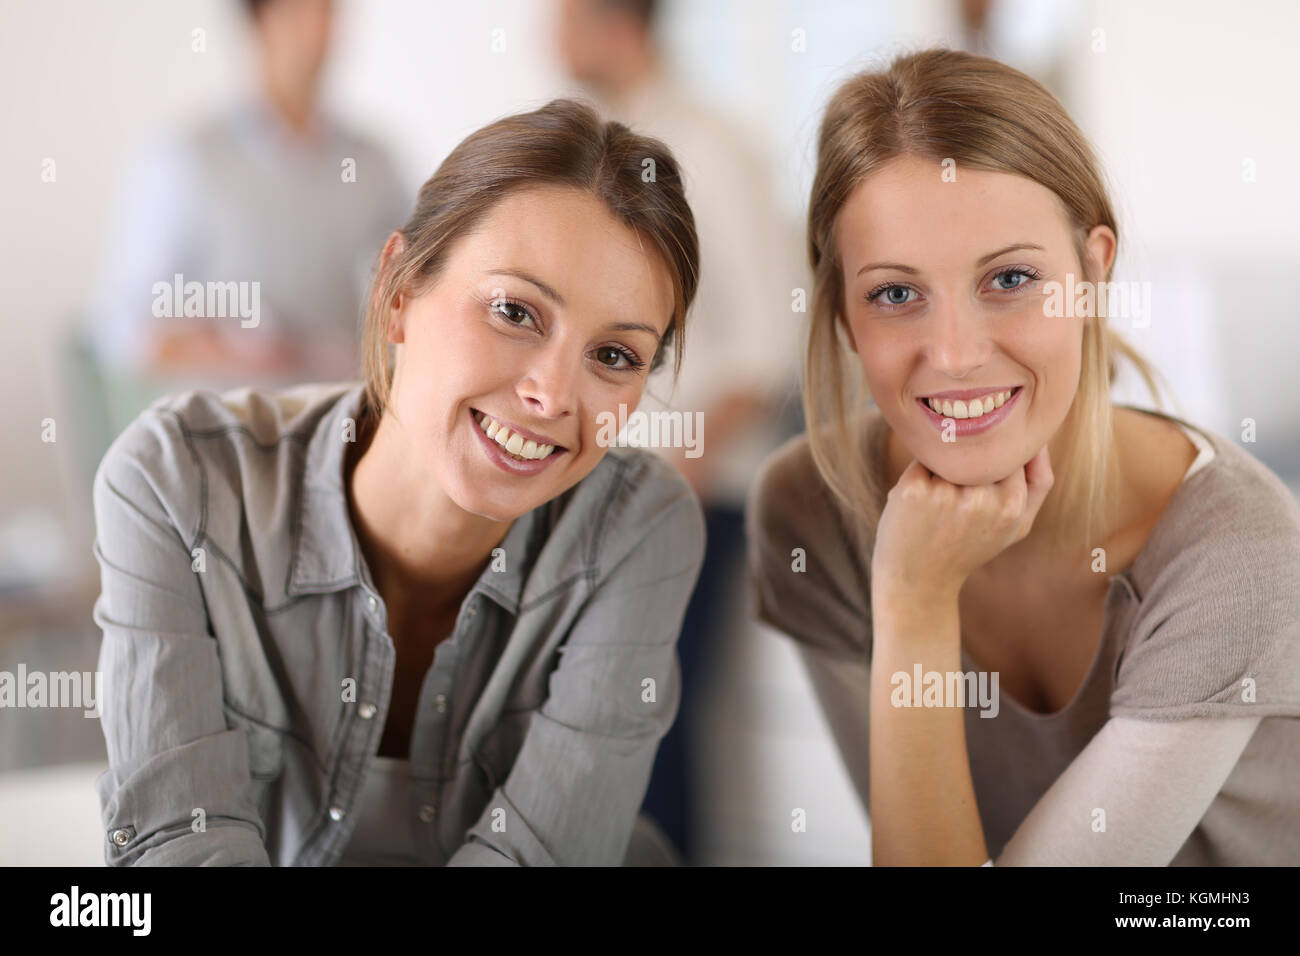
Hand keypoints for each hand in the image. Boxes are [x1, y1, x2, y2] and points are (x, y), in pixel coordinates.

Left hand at [870, 445, 1053, 605]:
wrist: (918, 579)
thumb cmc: (970, 546)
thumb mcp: (1017, 524)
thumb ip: (1039, 482)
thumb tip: (1039, 438)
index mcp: (1011, 505)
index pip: (1012, 452)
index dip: (996, 464)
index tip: (983, 484)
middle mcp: (980, 499)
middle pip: (981, 449)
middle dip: (971, 463)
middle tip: (959, 496)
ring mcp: (945, 494)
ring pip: (952, 451)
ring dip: (946, 466)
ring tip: (940, 503)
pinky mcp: (913, 490)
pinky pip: (922, 459)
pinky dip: (921, 474)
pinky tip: (919, 504)